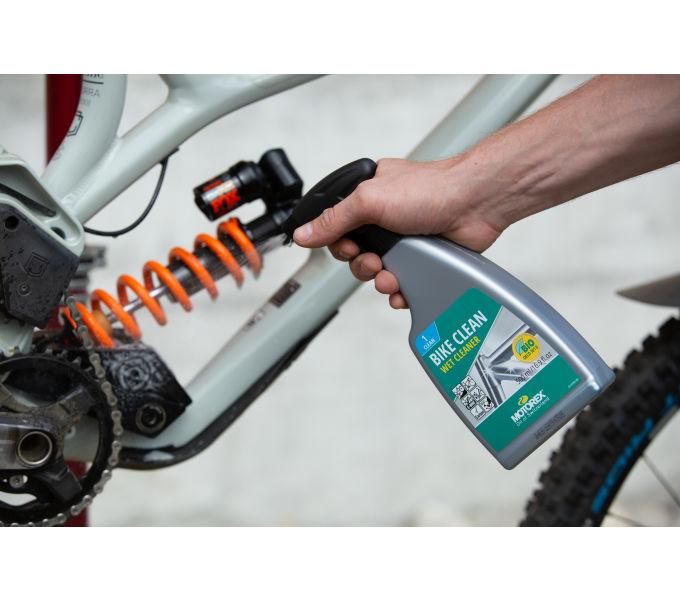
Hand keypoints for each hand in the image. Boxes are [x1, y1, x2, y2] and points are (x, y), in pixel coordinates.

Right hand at [292, 157, 506, 308]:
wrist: (476, 204)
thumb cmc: (431, 190)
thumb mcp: (369, 201)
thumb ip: (334, 219)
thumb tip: (302, 233)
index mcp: (369, 197)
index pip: (339, 227)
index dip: (338, 244)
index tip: (348, 248)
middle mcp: (386, 218)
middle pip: (356, 254)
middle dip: (361, 265)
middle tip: (373, 262)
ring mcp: (406, 239)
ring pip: (379, 272)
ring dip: (381, 280)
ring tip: (392, 277)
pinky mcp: (424, 258)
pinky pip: (403, 284)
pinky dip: (401, 291)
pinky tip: (404, 290)